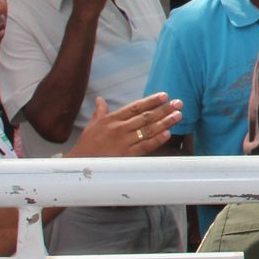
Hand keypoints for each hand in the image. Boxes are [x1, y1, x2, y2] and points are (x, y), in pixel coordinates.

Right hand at [68, 93, 182, 158]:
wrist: (79, 163)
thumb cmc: (87, 144)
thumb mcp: (92, 124)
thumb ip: (100, 111)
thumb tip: (100, 99)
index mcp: (112, 119)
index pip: (135, 107)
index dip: (151, 101)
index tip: (164, 96)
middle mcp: (119, 128)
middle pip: (145, 117)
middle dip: (163, 109)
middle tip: (179, 103)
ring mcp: (123, 142)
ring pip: (147, 130)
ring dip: (164, 122)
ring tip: (178, 115)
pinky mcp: (125, 155)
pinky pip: (143, 146)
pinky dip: (156, 140)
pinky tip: (167, 134)